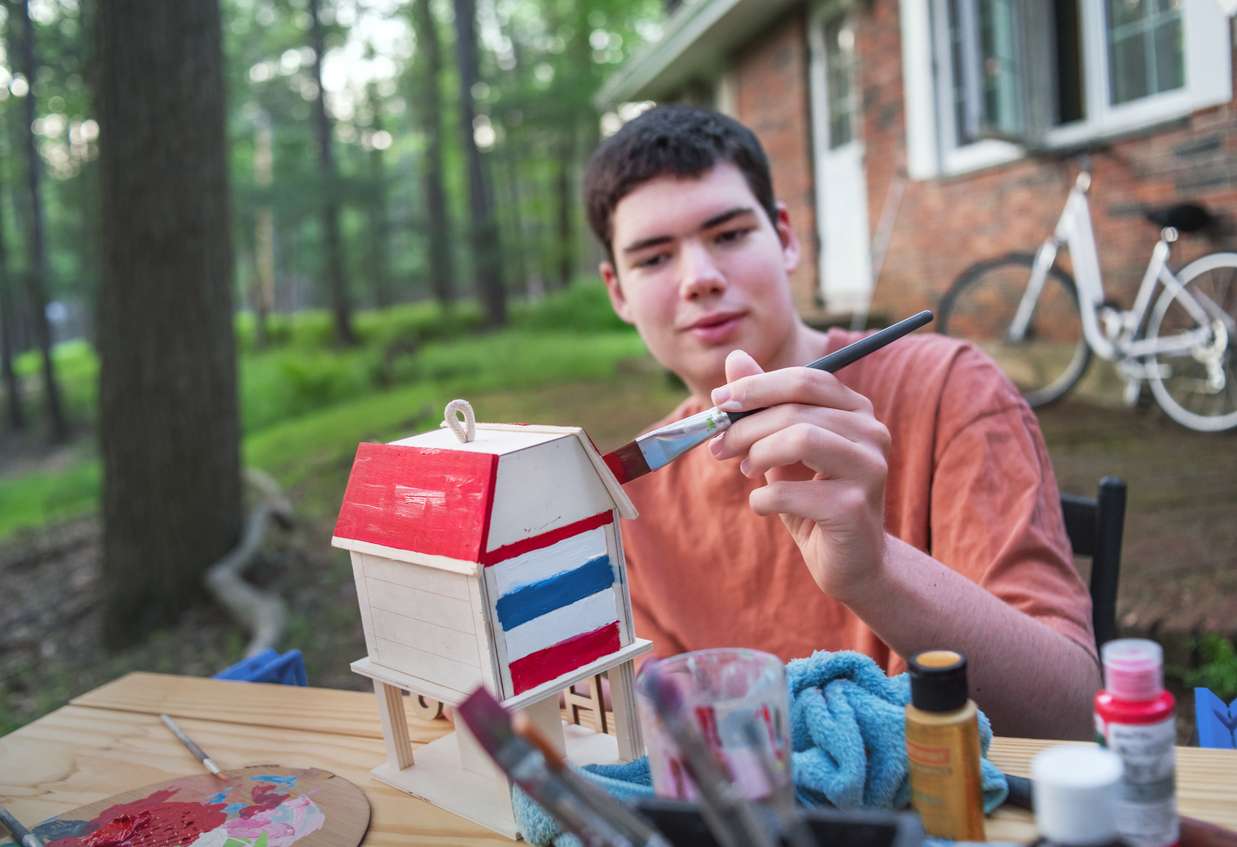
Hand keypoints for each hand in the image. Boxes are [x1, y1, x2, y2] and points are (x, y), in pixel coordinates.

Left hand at [707, 349, 890, 599]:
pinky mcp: (854, 507)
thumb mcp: (783, 448)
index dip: (757, 386)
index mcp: (856, 411)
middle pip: (796, 409)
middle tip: (718, 446)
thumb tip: (735, 358)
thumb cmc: (813, 500)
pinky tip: (765, 506)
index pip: (806, 380)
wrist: (852, 563)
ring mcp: (869, 469)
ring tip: (747, 471)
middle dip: (746, 426)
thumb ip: (763, 405)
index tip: (719, 402)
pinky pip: (790, 491)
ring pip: (800, 439)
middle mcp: (872, 433)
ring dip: (757, 455)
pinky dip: (763, 499)